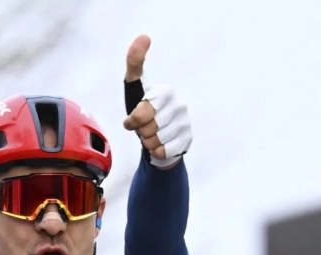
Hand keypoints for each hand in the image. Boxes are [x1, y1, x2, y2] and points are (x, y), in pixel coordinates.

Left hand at [123, 35, 192, 168]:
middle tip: (145, 127)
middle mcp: (179, 105)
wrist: (160, 134)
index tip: (132, 120)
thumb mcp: (135, 85)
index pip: (141, 114)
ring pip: (155, 142)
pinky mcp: (188, 139)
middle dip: (140, 132)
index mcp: (165, 92)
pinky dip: (157, 152)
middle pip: (147, 130)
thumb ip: (135, 61)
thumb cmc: (143, 107)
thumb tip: (144, 36)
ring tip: (152, 135)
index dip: (133, 121)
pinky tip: (160, 144)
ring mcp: (185, 123)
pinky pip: (164, 152)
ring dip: (148, 143)